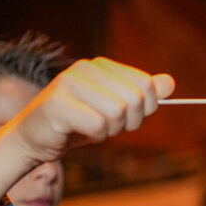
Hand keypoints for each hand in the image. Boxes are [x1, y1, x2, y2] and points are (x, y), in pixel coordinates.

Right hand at [7, 57, 174, 165]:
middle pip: (134, 99)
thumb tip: (170, 83)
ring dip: (111, 130)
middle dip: (128, 122)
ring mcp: (68, 83)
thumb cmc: (77, 124)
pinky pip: (98, 125)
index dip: (145, 109)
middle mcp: (85, 69)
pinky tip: (79, 133)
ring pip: (117, 112)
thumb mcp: (115, 109)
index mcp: (100, 66)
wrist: (35, 139)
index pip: (146, 85)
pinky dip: (95, 136)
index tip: (127, 117)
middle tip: (108, 127)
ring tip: (92, 129)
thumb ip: (141, 95)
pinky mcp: (57, 103)